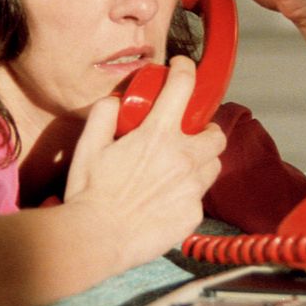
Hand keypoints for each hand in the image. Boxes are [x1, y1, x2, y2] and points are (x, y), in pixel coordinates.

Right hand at [63, 56, 225, 269]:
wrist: (96, 238)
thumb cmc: (90, 193)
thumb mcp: (89, 145)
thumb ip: (104, 115)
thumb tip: (115, 101)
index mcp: (157, 135)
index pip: (183, 87)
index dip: (185, 70)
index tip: (182, 68)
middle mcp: (182, 159)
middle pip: (216, 135)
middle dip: (206, 131)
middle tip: (190, 135)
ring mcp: (191, 188)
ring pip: (213, 167)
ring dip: (201, 163)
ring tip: (179, 169)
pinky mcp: (192, 215)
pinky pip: (199, 198)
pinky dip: (188, 194)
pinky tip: (166, 200)